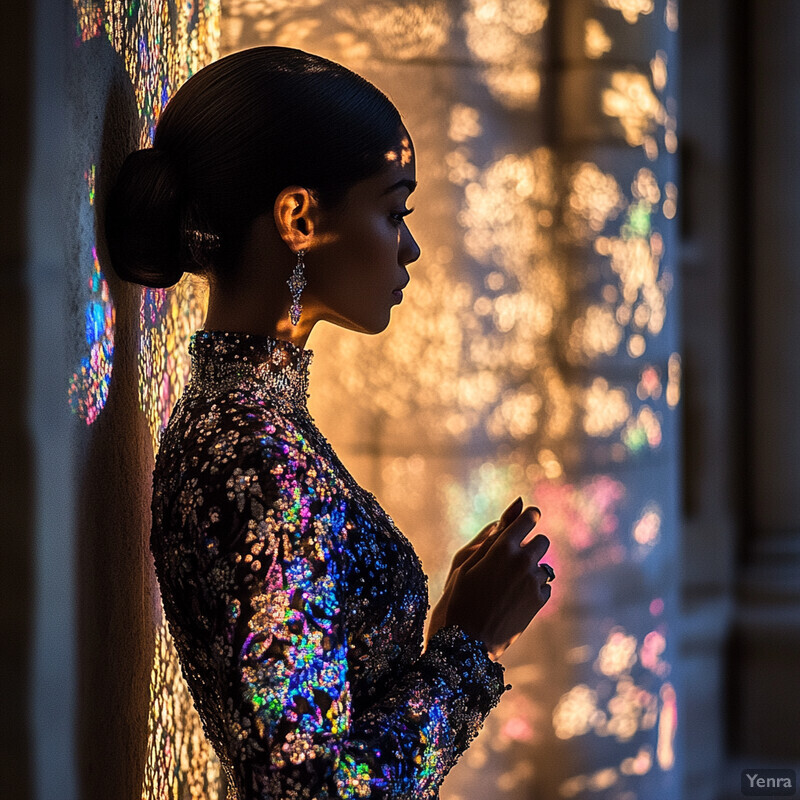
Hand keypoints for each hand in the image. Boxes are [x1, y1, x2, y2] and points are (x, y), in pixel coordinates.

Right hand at [427, 498, 550, 660]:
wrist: (466, 643)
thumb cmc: (459, 597)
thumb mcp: (466, 562)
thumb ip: (492, 535)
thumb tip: (515, 506)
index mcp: (502, 547)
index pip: (529, 518)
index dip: (528, 517)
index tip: (525, 519)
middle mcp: (523, 561)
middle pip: (542, 541)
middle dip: (530, 545)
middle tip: (510, 560)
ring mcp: (533, 583)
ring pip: (544, 565)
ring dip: (531, 569)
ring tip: (507, 586)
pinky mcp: (539, 602)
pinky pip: (545, 586)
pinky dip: (534, 588)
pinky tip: (514, 598)